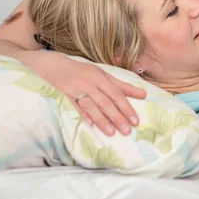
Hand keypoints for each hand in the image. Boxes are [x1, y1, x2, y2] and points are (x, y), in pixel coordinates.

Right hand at [32, 53, 146, 135]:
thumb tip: (143, 94)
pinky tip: (90, 124)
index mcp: (101, 77)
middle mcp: (90, 83)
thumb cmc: (84, 72)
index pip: (117, 94)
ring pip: (91, 105)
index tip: (135, 120)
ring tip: (111, 132)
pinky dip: (82, 114)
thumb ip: (122, 86)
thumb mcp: (103, 75)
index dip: (126, 107)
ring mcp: (77, 89)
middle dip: (117, 116)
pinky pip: (74, 106)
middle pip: (106, 102)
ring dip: (101, 119)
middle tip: (127, 130)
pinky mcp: (64, 95)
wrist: (55, 66)